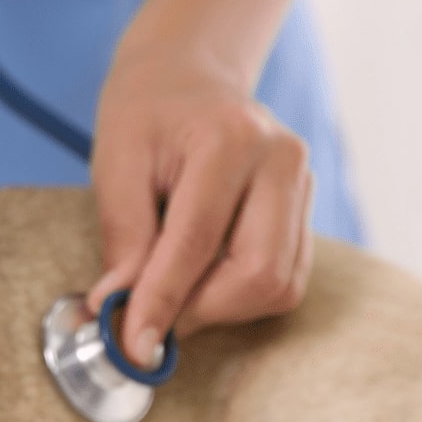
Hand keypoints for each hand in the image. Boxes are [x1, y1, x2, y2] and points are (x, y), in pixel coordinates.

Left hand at [85, 45, 313, 366]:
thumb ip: (123, 238)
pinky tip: (202, 280)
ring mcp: (302, 182)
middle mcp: (281, 159)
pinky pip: (286, 278)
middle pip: (256, 272)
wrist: (185, 76)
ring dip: (221, 309)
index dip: (163, 302)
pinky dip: (241, 296)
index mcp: (229, 139)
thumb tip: (118, 310)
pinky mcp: (306, 207)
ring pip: (278, 285)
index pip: (198, 242)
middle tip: (149, 321)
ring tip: (172, 295)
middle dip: (200, 311)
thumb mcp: (115, 164)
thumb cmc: (144, 114)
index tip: (134, 346)